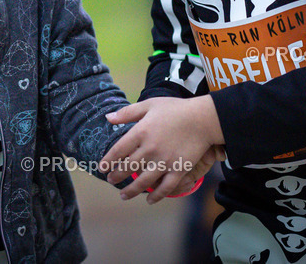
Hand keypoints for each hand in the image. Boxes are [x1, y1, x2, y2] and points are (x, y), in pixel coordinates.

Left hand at [101, 96, 223, 203]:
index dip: (108, 161)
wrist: (203, 118)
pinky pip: (166, 187)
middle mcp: (150, 148)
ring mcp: (165, 161)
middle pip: (128, 168)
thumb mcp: (149, 104)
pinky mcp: (179, 169)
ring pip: (144, 181)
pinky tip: (149, 200)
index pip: (118, 150)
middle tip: (111, 181)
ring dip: (131, 190)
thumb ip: (128, 112)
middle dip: (117, 176)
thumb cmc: (176, 109)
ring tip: (123, 195)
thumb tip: (108, 118)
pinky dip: (156, 195)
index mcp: (141, 131)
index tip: (102, 168)